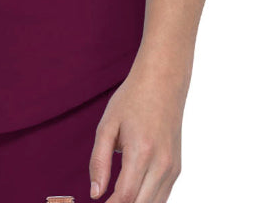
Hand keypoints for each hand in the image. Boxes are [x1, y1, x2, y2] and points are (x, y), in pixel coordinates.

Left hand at [89, 62, 185, 202]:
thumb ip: (99, 161)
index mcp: (142, 151)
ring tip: (116, 198)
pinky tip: (133, 195)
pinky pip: (163, 197)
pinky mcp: (177, 168)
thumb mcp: (107, 125)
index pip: (125, 196)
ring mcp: (172, 167)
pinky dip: (147, 201)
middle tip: (106, 201)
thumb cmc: (132, 100)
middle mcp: (161, 163)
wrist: (163, 82)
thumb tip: (95, 194)